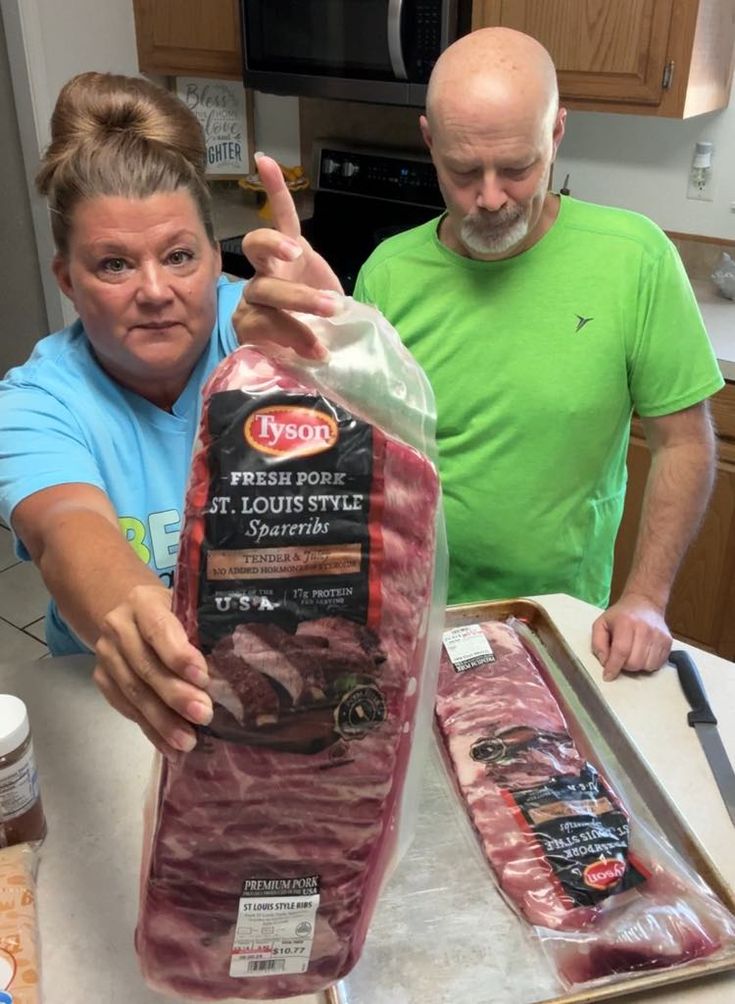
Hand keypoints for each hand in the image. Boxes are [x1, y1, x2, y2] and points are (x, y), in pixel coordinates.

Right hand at [92, 584, 212, 759]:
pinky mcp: (102, 679)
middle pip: (146, 666)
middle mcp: (118, 627)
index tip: (203, 678)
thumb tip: (230, 672)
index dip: (179, 655)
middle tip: (203, 715)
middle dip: (176, 695)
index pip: (159, 629)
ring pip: (134, 692)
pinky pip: (126, 708)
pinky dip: (150, 730)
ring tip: (187, 741)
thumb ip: (200, 632)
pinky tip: (170, 746)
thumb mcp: (186, 610)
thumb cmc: (171, 614)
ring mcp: (107, 654)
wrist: (129, 614)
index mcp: (143, 602)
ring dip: (162, 721)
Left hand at [232, 153, 344, 359]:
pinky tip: (265, 161)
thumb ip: (317, 355)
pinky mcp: (288, 245)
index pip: (265, 326)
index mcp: (256, 325)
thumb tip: (334, 361)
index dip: (290, 337)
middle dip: (296, 301)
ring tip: (295, 252)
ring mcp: (269, 267)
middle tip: (328, 310)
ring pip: (262, 252)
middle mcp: (256, 294)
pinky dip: (274, 189)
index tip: (318, 353)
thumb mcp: (315, 356)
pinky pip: (279, 215)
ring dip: (276, 249)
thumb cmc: (316, 343)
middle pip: (266, 291)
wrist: (321, 330)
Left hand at [591, 592, 672, 681]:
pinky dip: (648, 664)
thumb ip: (597, 643)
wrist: (644, 603)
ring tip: (632, 654)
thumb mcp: (601, 624)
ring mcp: (658, 635)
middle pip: (634, 662)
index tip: (608, 676)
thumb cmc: (621, 615)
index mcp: (626, 622)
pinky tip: (642, 654)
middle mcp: (645, 628)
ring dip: (636, 666)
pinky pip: (658, 664)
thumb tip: (604, 661)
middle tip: (620, 658)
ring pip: (646, 666)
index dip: (613, 667)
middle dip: (624, 666)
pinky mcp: (668, 641)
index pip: (621, 651)